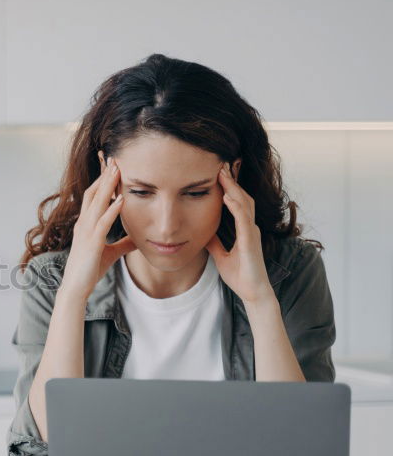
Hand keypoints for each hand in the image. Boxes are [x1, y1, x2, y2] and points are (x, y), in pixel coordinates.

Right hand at [61, 155, 136, 301]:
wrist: (76, 288)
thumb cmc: (89, 270)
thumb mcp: (111, 253)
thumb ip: (124, 243)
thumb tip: (139, 238)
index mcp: (86, 224)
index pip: (93, 196)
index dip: (102, 180)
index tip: (113, 166)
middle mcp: (84, 224)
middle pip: (93, 192)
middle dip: (104, 175)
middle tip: (115, 158)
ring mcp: (86, 232)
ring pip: (96, 203)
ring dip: (108, 186)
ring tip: (118, 169)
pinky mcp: (91, 243)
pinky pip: (102, 223)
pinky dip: (112, 210)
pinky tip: (122, 200)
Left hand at [205, 162, 274, 304]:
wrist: (252, 292)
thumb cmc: (241, 275)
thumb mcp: (221, 255)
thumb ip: (215, 242)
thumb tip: (204, 233)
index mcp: (244, 229)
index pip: (237, 202)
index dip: (229, 186)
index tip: (219, 172)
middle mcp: (250, 227)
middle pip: (242, 197)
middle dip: (232, 180)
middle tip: (221, 163)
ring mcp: (252, 233)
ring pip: (244, 203)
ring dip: (233, 187)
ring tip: (223, 173)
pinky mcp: (251, 241)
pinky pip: (243, 220)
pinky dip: (235, 206)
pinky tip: (227, 196)